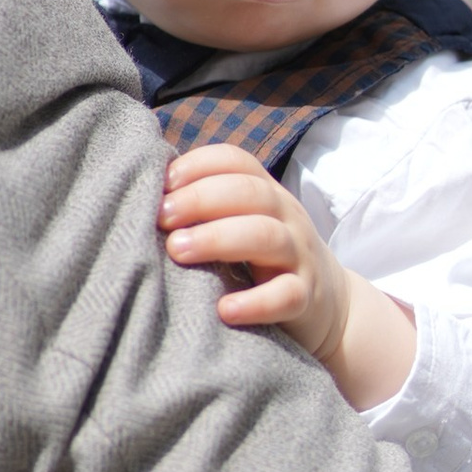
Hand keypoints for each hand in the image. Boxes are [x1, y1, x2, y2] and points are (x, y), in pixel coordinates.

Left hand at [158, 145, 417, 409]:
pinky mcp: (306, 299)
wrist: (330, 307)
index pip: (237, 161)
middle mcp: (285, 217)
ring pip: (267, 236)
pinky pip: (286, 296)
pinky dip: (255, 303)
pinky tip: (224, 310)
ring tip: (178, 251)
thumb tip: (141, 190)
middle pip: (249, 193)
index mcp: (265, 193)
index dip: (198, 165)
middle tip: (162, 217)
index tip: (162, 183)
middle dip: (201, 199)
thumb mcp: (243, 224)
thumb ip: (205, 207)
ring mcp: (299, 256)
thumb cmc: (263, 261)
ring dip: (218, 239)